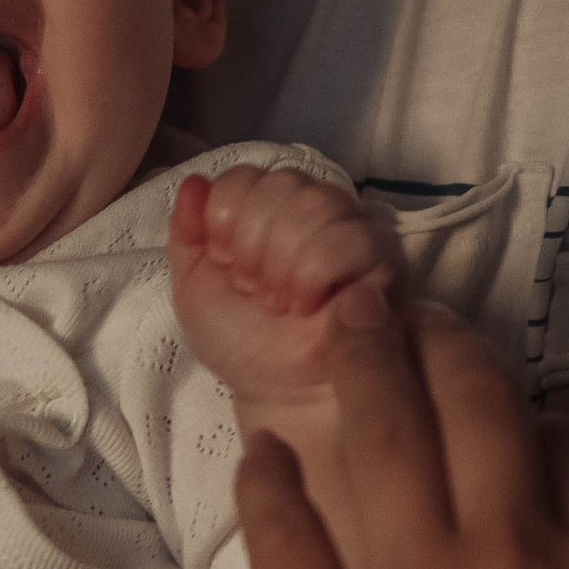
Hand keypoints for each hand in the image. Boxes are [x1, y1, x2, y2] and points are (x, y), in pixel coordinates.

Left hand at [170, 167, 399, 409]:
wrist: (277, 391)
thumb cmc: (240, 340)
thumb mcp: (194, 286)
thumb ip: (187, 231)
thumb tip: (194, 183)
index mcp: (265, 207)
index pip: (244, 176)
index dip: (226, 219)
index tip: (226, 264)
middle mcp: (310, 207)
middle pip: (279, 184)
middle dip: (254, 245)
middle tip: (256, 290)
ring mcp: (350, 226)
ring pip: (314, 204)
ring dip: (284, 262)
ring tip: (282, 302)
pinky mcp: (382, 255)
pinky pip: (348, 236)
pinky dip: (314, 274)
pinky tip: (308, 305)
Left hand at [237, 310, 568, 568]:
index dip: (547, 422)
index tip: (520, 415)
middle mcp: (524, 567)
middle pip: (482, 408)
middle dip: (445, 342)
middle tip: (410, 307)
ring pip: (384, 438)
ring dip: (361, 363)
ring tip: (341, 316)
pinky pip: (288, 544)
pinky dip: (270, 486)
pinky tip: (259, 452)